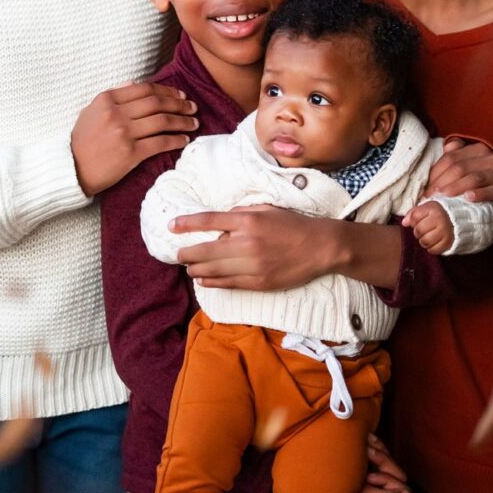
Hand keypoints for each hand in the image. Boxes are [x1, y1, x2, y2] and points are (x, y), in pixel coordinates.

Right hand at [71, 83, 198, 195]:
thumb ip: (113, 96)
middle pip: (157, 103)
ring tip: (194, 123)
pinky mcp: (130, 153)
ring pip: (162, 121)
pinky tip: (184, 139)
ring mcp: (124, 133)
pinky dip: (176, 140)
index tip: (180, 96)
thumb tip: (134, 83)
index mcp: (107, 99)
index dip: (166, 91)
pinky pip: (160, 143)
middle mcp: (116, 113)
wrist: (71, 169)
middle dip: (179, 104)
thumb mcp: (91, 111)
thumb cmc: (81, 141)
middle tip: (192, 107)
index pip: (144, 89)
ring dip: (182, 121)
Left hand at [172, 206, 339, 289]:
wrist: (320, 247)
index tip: (171, 226)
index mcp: (249, 220)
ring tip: (189, 267)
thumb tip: (218, 223)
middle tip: (178, 254)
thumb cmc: (293, 224)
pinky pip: (228, 284)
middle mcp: (247, 243)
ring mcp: (252, 266)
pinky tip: (203, 280)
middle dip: (187, 254)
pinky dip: (212, 282)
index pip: (209, 221)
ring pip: (213, 271)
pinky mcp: (258, 283)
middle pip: (205, 251)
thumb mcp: (266, 209)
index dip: (187, 224)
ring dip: (196, 270)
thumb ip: (241, 214)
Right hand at [350, 434, 411, 492]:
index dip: (387, 481)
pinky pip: (382, 456)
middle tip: (367, 453)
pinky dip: (375, 446)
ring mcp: (378, 487)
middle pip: (398, 476)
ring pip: (391, 464)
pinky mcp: (372, 473)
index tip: (370, 478)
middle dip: (383, 461)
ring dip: (377, 451)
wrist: (314, 484)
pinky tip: (367, 439)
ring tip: (364, 445)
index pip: (399, 491)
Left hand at [404, 200, 453, 254]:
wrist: (457, 221)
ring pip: (425, 241)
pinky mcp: (448, 242)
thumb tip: (404, 223)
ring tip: (427, 237)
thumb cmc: (437, 214)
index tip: (417, 222)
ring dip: (423, 241)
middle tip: (422, 231)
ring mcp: (445, 231)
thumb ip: (413, 213)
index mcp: (434, 208)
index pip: (414, 217)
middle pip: (419, 230)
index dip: (413, 221)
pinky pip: (433, 250)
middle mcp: (440, 219)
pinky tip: (433, 242)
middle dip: (417, 232)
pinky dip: (431, 248)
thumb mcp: (426, 209)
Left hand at [421, 138, 492, 203]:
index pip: (451, 158)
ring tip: (442, 197)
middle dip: (441, 182)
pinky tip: (468, 198)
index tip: (426, 186)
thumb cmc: (491, 173)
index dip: (436, 172)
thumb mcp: (477, 159)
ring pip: (473, 178)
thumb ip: (460, 152)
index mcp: (478, 149)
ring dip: (455, 188)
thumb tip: (446, 147)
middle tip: (430, 195)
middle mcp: (489, 158)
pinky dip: (480, 194)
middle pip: (459, 168)